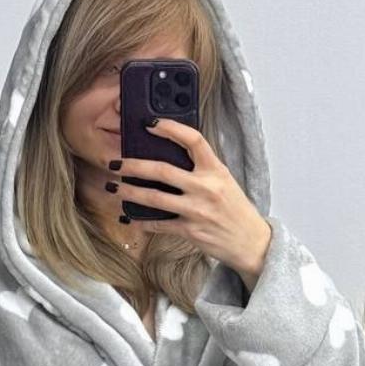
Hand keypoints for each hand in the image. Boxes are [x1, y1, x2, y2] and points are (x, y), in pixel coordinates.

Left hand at [107, 118, 271, 281]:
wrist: (250, 241)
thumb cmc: (235, 209)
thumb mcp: (224, 181)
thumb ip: (202, 169)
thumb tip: (170, 156)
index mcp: (216, 170)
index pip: (193, 140)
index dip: (170, 128)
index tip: (150, 124)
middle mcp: (206, 187)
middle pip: (162, 170)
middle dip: (134, 165)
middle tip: (116, 163)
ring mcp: (197, 210)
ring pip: (155, 198)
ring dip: (130, 192)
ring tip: (114, 187)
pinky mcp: (190, 230)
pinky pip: (159, 224)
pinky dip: (142, 221)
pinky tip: (130, 217)